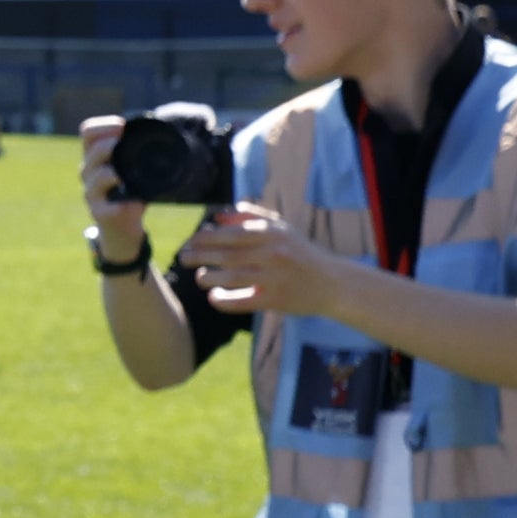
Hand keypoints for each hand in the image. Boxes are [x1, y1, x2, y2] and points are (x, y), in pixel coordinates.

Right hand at [77, 115, 133, 233]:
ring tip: (120, 176)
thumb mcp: (130, 168)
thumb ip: (137, 152)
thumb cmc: (127, 191)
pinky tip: (131, 203)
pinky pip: (107, 207)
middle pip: (92, 150)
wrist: (119, 227)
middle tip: (122, 144)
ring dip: (111, 174)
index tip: (122, 126)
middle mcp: (89, 171)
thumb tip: (165, 131)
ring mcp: (92, 192)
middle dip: (108, 145)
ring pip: (98, 177)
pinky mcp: (100, 213)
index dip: (104, 125)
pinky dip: (119, 204)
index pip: (88, 132)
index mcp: (95, 155)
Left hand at [178, 201, 346, 324]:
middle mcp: (273, 253)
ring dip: (210, 277)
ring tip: (199, 277)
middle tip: (183, 257)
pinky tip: (213, 298)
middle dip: (201, 255)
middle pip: (228, 254)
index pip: (231, 233)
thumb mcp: (281, 228)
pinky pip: (244, 301)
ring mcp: (275, 278)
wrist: (332, 282)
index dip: (206, 237)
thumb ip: (250, 217)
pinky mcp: (276, 300)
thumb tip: (218, 216)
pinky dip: (226, 300)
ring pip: (233, 277)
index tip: (190, 240)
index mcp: (272, 233)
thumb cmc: (301, 252)